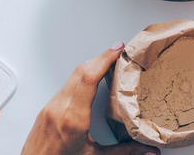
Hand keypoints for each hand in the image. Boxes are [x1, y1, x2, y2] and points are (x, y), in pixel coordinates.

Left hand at [22, 43, 159, 154]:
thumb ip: (123, 152)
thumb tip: (147, 152)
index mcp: (73, 119)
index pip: (88, 78)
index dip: (104, 59)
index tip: (117, 50)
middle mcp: (59, 109)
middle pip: (81, 70)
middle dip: (101, 57)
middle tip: (117, 50)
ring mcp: (50, 106)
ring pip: (72, 75)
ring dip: (90, 65)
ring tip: (107, 62)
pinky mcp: (46, 108)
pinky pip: (65, 85)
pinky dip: (80, 76)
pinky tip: (90, 79)